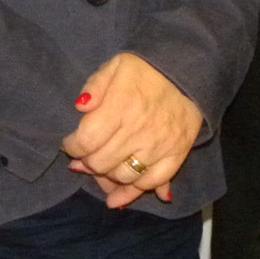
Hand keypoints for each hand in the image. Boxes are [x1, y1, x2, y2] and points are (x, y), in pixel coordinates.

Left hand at [61, 53, 201, 208]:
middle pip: (101, 163)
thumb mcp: (116, 65)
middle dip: (86, 162)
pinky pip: (152, 182)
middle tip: (85, 156)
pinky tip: (120, 193)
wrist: (188, 74)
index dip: (72, 147)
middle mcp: (138, 129)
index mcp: (121, 105)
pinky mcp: (176, 155)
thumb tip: (81, 107)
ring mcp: (158, 145)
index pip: (87, 140)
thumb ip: (95, 85)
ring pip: (123, 176)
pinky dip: (134, 191)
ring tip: (103, 167)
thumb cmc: (146, 70)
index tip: (71, 144)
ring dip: (107, 176)